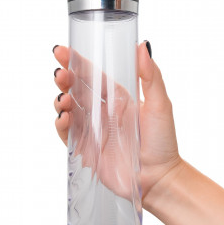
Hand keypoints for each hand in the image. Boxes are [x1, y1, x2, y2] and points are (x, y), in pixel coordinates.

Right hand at [53, 41, 181, 205]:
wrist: (159, 178)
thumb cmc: (163, 142)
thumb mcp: (160, 105)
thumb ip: (151, 76)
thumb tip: (142, 46)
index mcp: (118, 98)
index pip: (93, 75)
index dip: (76, 62)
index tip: (62, 51)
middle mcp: (102, 112)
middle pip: (76, 90)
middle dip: (64, 79)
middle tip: (60, 73)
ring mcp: (93, 130)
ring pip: (68, 109)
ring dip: (61, 100)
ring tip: (63, 99)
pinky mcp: (86, 149)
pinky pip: (67, 134)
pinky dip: (61, 124)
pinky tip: (64, 118)